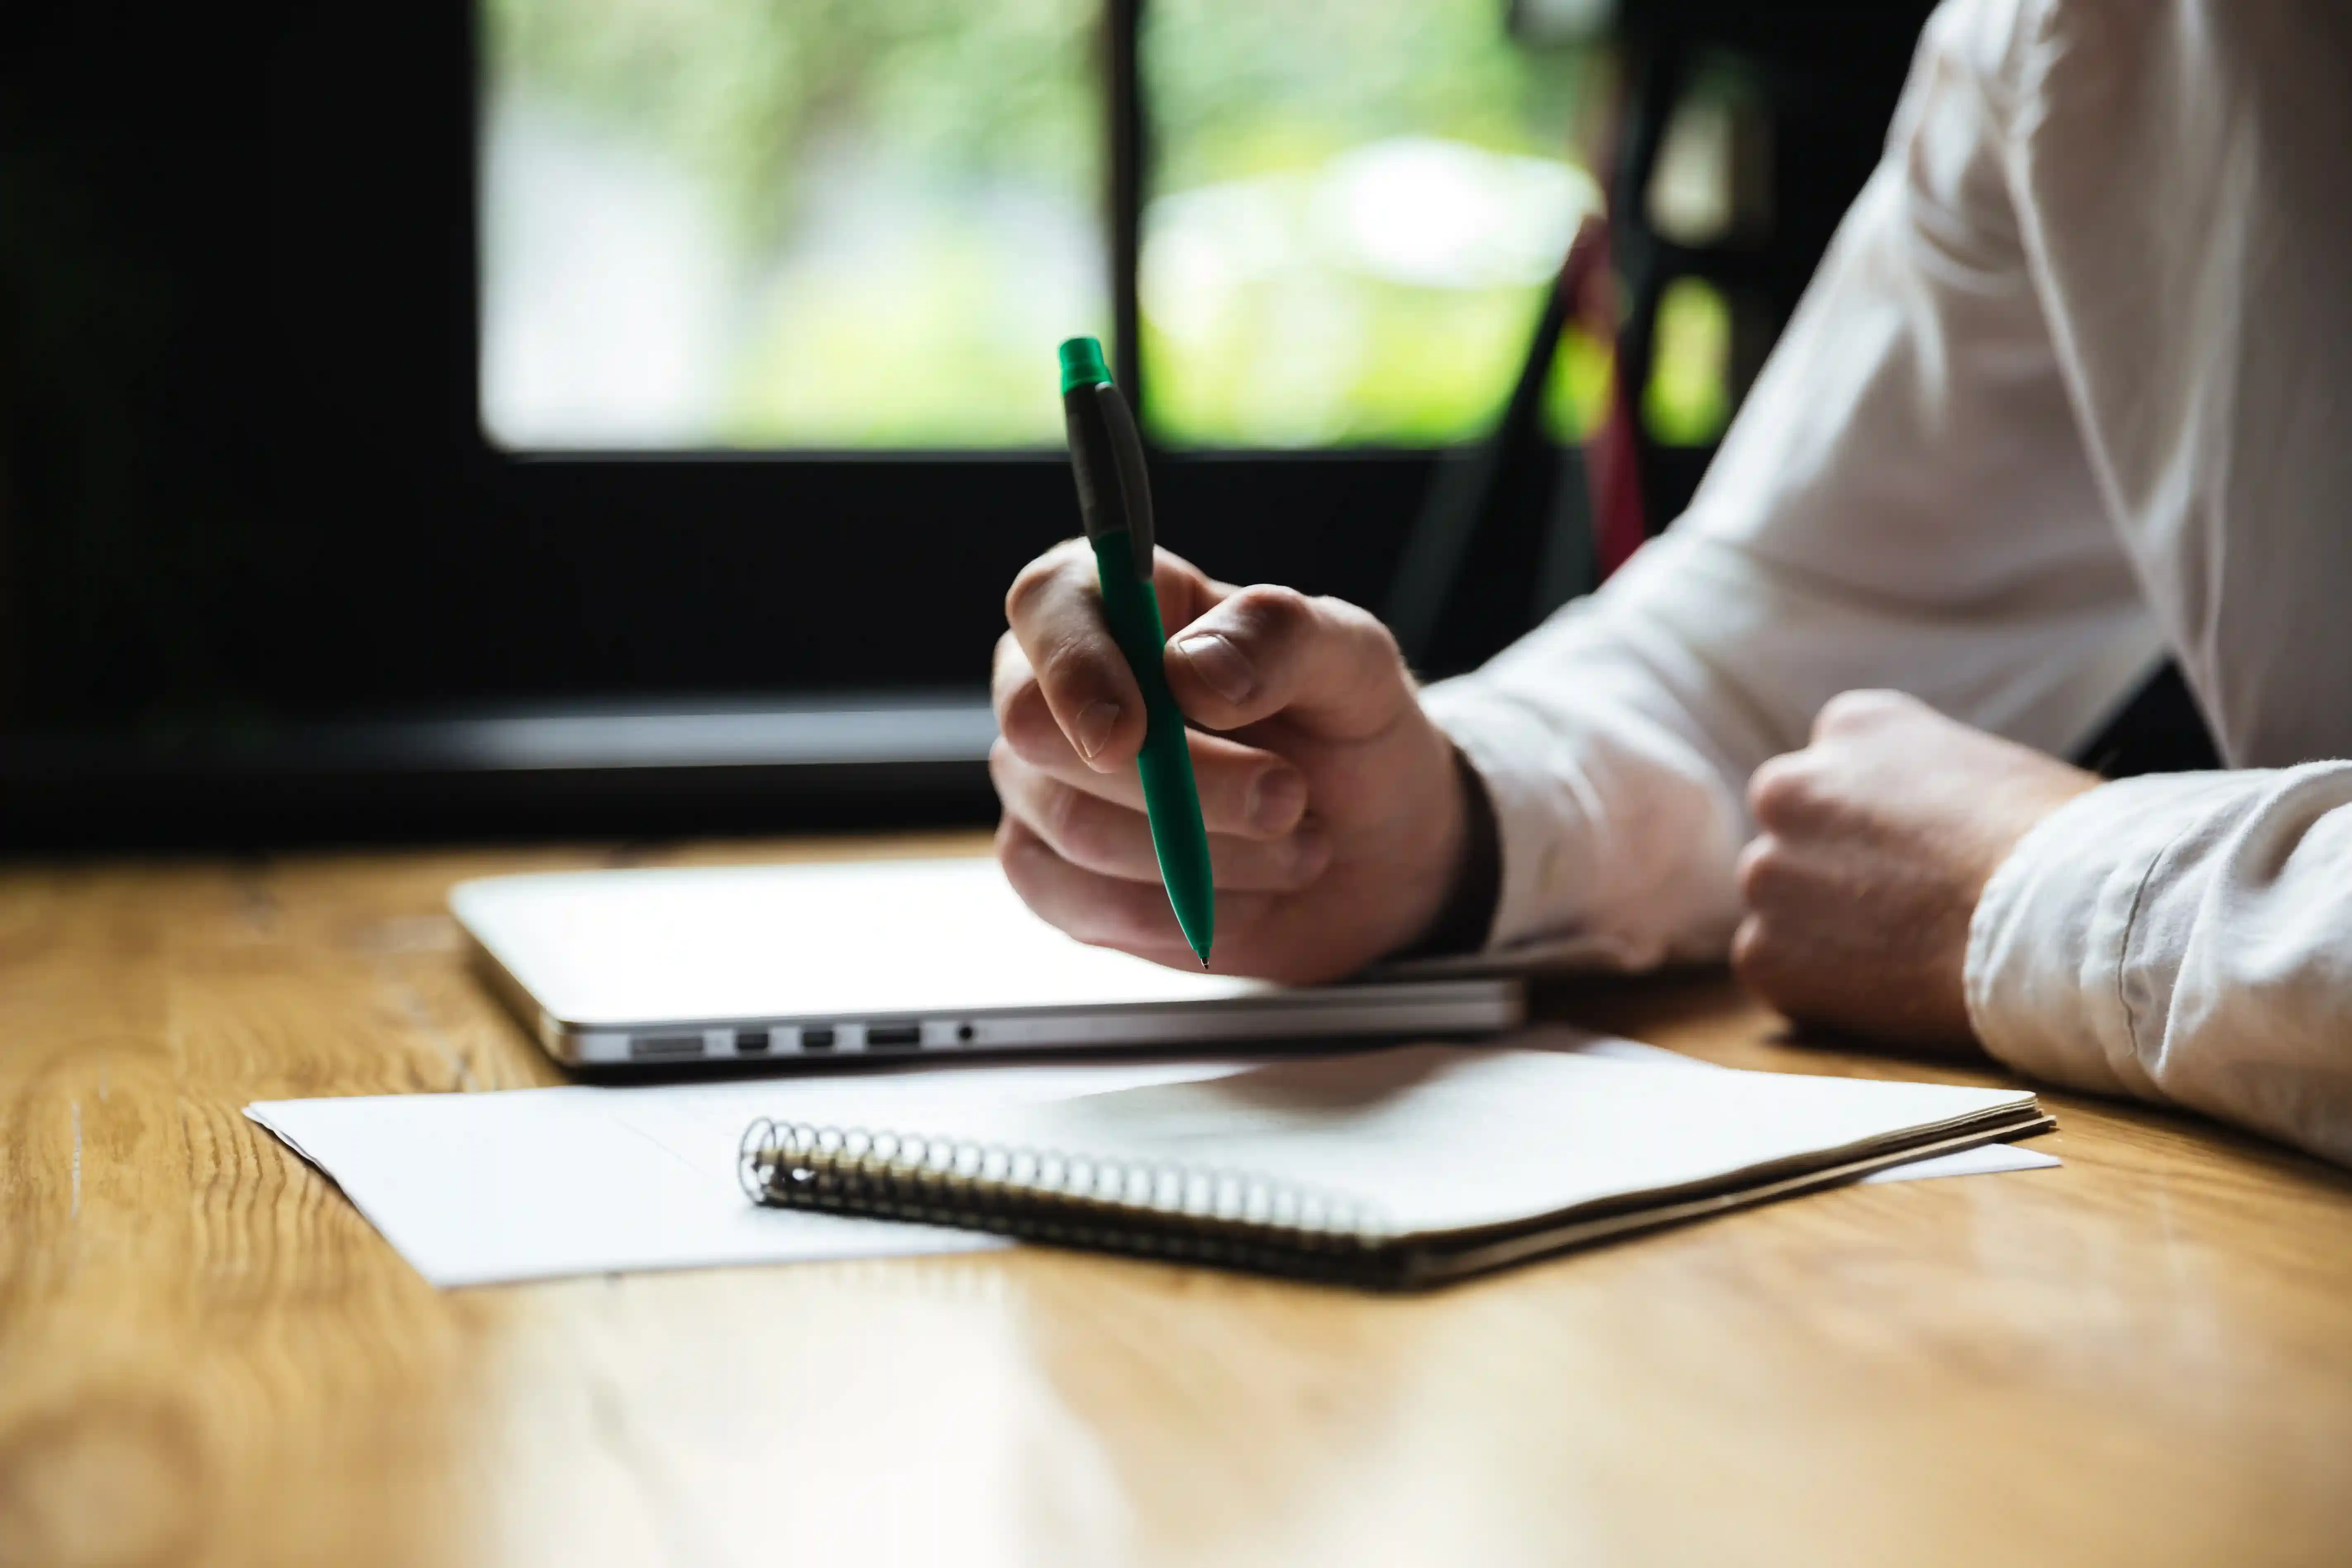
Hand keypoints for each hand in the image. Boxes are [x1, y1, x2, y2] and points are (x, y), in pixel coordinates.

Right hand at [991, 540, 1468, 982]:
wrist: (1373, 855)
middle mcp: (1054, 686)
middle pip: (1043, 731)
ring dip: (1209, 851)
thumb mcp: (1354, 665)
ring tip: (1299, 842)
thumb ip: (1280, 638)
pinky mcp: (1053, 878)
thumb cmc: (1349, 734)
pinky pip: (1086, 904)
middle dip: (1179, 782)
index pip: (1047, 604)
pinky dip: (1181, 910)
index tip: (1136, 729)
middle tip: (1289, 797)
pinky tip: (1246, 893)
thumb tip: (1190, 669)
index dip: (1076, 666)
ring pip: (1077, 828)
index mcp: (1115, 600)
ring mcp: (1042, 786)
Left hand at [1733, 690, 2100, 1051]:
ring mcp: (1768, 871)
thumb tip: (1912, 821)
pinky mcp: (1764, 952)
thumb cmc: (2058, 846)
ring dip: (1824, 927)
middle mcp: (1789, 787)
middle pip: (1795, 832)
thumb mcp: (1986, 768)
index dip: (1875, 823)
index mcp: (1852, 725)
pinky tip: (1885, 987)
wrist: (2059, 924)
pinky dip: (1818, 985)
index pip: (1837, 771)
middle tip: (1902, 906)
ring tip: (1905, 949)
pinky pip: (1776, 967)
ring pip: (1781, 901)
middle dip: (1834, 867)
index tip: (1914, 852)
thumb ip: (1921, 783)